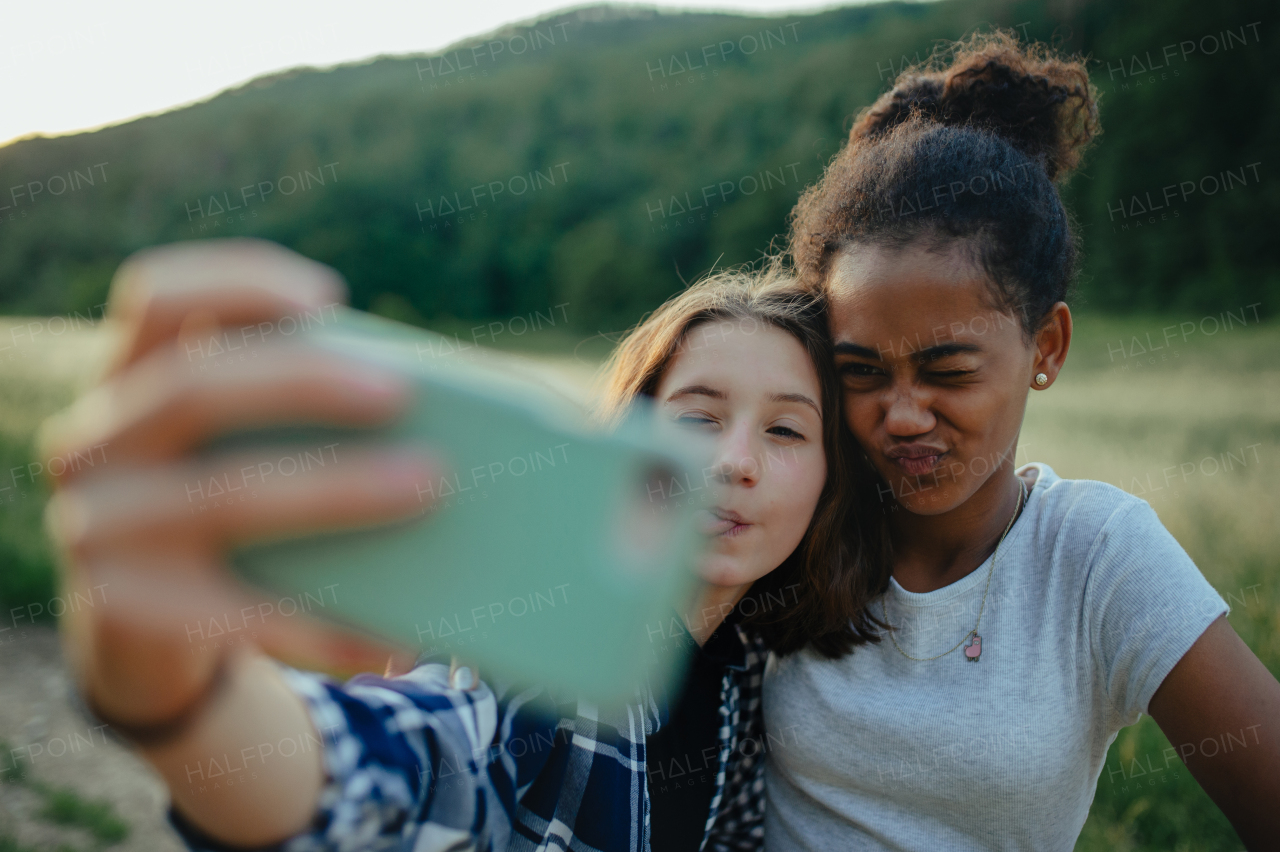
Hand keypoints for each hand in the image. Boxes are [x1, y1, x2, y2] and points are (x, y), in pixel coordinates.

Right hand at [40, 238, 438, 729]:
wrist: (143, 628)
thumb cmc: (233, 502)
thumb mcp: (244, 445)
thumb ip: (303, 413)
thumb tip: (452, 415)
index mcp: (132, 377)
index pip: (158, 298)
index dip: (237, 284)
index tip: (328, 298)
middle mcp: (97, 440)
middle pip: (192, 388)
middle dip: (302, 382)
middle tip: (401, 393)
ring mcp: (98, 527)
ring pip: (221, 496)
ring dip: (334, 489)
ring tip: (429, 488)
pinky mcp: (122, 610)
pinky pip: (240, 614)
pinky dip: (326, 624)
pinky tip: (395, 637)